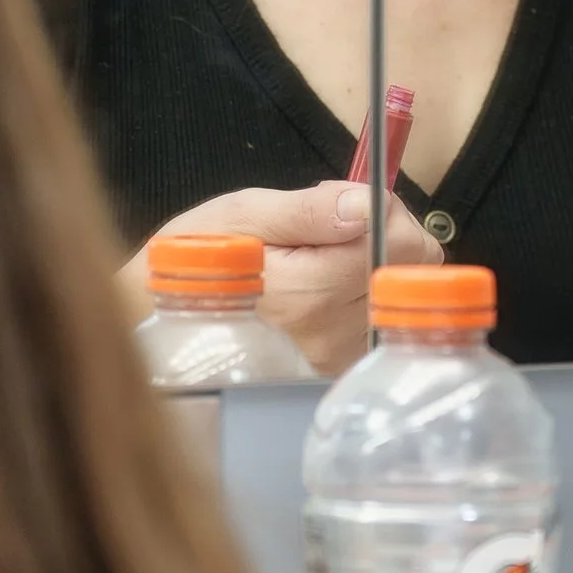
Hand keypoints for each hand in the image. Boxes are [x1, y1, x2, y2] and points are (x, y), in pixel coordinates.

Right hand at [122, 183, 442, 374]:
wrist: (159, 322)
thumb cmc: (195, 262)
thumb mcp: (240, 216)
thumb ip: (308, 211)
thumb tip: (367, 206)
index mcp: (307, 296)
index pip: (402, 243)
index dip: (383, 209)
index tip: (343, 203)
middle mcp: (330, 337)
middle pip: (413, 265)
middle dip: (384, 231)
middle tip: (329, 226)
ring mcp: (338, 359)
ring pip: (402, 289)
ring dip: (375, 260)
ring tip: (319, 255)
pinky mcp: (340, 369)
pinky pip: (384, 314)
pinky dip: (366, 291)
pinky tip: (325, 284)